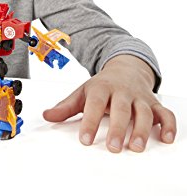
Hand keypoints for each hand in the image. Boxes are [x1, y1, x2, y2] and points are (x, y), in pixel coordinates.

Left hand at [42, 55, 175, 151]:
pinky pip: (165, 113)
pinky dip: (168, 125)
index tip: (85, 139)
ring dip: (142, 130)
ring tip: (135, 147)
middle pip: (121, 109)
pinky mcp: (154, 103)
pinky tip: (167, 138)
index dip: (90, 121)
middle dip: (118, 128)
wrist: (125, 68)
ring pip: (144, 112)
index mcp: (101, 88)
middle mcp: (122, 92)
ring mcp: (139, 97)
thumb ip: (65, 107)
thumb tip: (46, 115)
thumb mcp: (82, 93)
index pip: (95, 104)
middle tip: (113, 147)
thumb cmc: (102, 86)